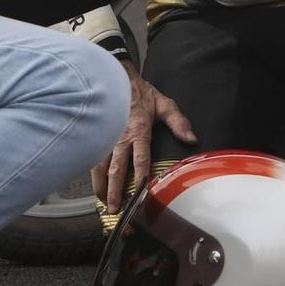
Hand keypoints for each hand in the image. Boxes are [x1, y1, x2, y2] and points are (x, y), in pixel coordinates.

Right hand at [92, 62, 195, 212]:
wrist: (114, 77)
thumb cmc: (140, 92)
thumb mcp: (164, 104)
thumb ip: (179, 122)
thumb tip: (191, 139)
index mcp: (138, 131)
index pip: (139, 159)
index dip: (139, 177)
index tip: (138, 194)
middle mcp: (119, 137)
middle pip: (116, 169)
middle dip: (114, 191)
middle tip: (115, 208)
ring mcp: (105, 138)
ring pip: (100, 167)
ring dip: (101, 187)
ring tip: (103, 203)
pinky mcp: (97, 137)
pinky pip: (92, 159)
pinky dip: (93, 175)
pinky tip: (96, 187)